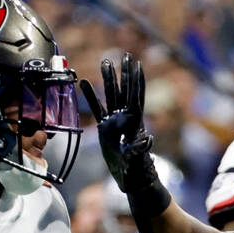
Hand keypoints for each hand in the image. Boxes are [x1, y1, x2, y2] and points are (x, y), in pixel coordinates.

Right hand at [80, 52, 156, 192]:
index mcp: (134, 120)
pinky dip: (91, 96)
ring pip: (111, 95)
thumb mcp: (137, 158)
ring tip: (105, 62)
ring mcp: (115, 120)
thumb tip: (149, 140)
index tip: (136, 64)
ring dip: (108, 79)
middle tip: (125, 55)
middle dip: (124, 73)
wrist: (129, 176)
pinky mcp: (105, 127)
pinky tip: (84, 84)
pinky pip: (97, 108)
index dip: (136, 80)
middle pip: (124, 89)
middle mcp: (125, 117)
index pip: (135, 95)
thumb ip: (140, 149)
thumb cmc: (135, 168)